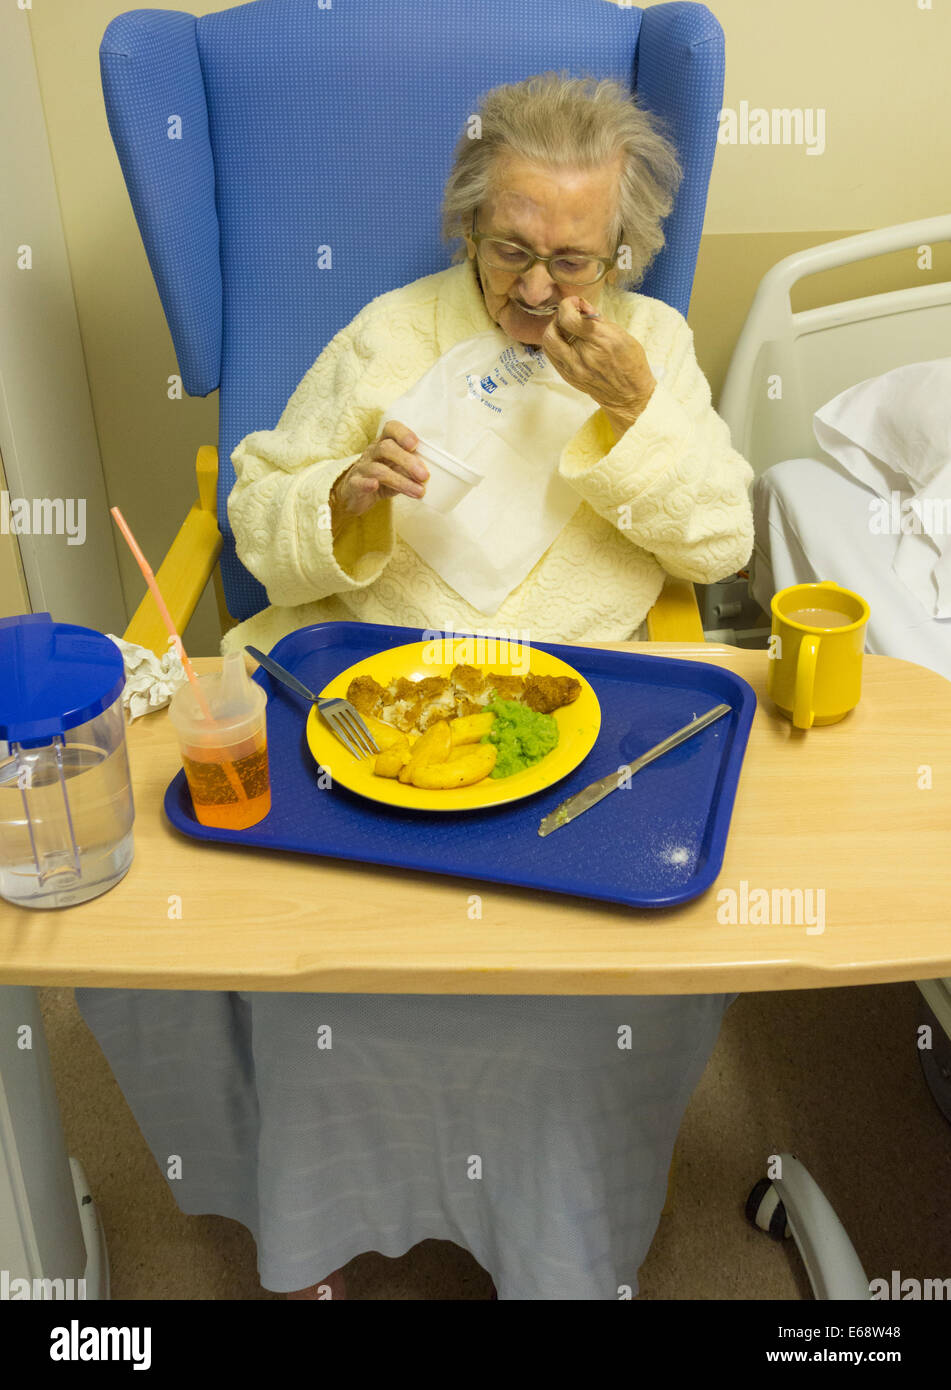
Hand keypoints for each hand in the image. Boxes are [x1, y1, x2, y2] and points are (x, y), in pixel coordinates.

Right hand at [330, 420, 428, 521]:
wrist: (356, 493)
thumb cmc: (382, 478)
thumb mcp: (399, 469)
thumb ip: (413, 469)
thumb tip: (432, 474)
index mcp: (385, 443)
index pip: (391, 429)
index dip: (403, 434)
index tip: (416, 445)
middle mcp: (372, 452)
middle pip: (387, 448)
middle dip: (408, 461)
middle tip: (424, 475)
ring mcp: (362, 467)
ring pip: (379, 470)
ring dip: (401, 481)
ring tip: (418, 492)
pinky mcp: (354, 484)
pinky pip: (359, 482)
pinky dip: (367, 483)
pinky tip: (375, 485)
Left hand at [540, 295, 655, 429]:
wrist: (628, 395)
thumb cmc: (630, 362)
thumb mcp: (621, 334)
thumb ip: (598, 319)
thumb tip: (582, 307)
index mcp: (601, 341)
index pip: (569, 318)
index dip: (568, 305)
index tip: (575, 303)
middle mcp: (583, 356)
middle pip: (553, 330)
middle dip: (559, 316)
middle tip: (570, 315)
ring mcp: (573, 369)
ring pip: (548, 343)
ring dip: (554, 329)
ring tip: (566, 328)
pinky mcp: (568, 377)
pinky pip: (551, 355)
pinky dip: (555, 343)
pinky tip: (566, 341)